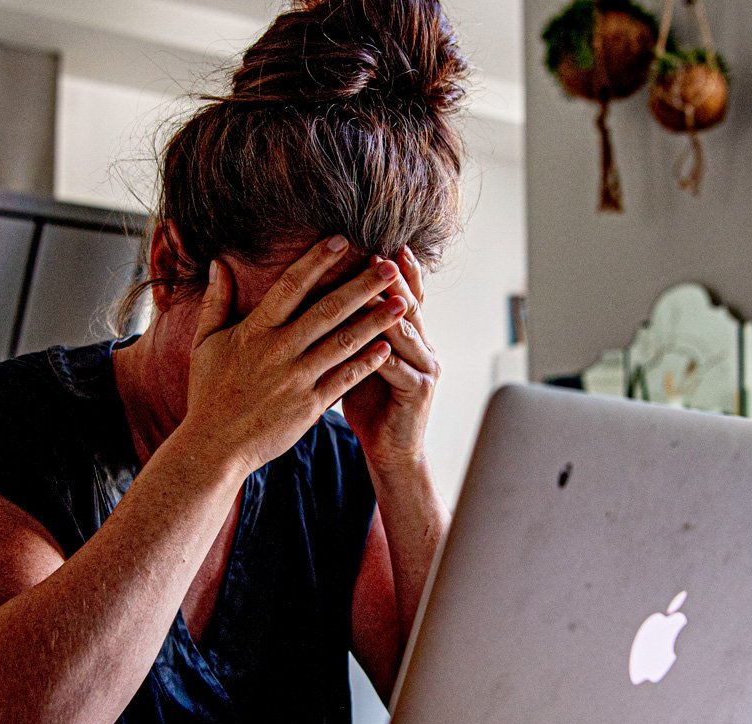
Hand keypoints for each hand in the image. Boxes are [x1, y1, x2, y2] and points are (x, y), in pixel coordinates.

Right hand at [178, 238, 410, 474]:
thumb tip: (219, 263)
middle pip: (328, 309)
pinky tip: (388, 347)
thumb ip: (216, 302)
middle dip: (362, 285)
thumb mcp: (205, 344)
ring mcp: (297, 379)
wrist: (214, 446)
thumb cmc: (209, 393)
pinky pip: (344, 379)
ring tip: (402, 303)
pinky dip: (366, 362)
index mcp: (255, 331)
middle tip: (389, 266)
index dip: (317, 260)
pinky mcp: (309, 406)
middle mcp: (279, 351)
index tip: (342, 240)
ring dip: (376, 321)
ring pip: (343, 343)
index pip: (291, 285)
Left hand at [342, 246, 439, 472]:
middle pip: (409, 304)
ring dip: (389, 309)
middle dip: (394, 279)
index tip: (381, 243)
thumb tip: (326, 294)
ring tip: (374, 288)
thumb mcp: (362, 360)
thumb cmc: (371, 404)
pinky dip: (382, 351)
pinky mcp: (418, 391)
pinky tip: (370, 339)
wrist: (390, 452)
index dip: (398, 270)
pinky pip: (397, 366)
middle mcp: (422, 346)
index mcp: (408, 336)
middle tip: (378, 255)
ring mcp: (424, 367)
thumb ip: (355, 329)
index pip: (405, 295)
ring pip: (405, 331)